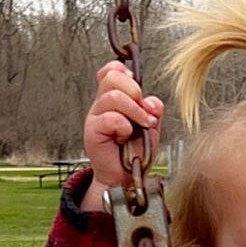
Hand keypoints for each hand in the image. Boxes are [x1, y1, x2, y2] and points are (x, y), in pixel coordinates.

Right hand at [82, 62, 163, 196]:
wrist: (126, 177)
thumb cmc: (136, 152)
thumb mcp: (151, 125)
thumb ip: (153, 108)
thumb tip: (151, 101)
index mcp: (114, 97)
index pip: (112, 70)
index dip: (125, 72)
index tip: (138, 90)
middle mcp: (102, 103)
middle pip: (113, 77)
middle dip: (135, 91)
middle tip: (144, 111)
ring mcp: (95, 116)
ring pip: (114, 97)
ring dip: (135, 111)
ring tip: (142, 126)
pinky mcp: (92, 131)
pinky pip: (112, 118)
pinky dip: (124, 127)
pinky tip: (124, 137)